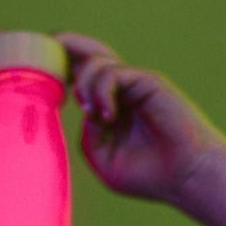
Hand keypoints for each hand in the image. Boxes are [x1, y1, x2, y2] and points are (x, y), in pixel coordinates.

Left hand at [56, 33, 225, 204]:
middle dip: (61, 48)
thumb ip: (86, 134)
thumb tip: (81, 108)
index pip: (76, 78)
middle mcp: (118, 92)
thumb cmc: (148, 175)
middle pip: (84, 54)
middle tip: (47, 58)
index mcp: (106, 108)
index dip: (55, 71)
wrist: (186, 177)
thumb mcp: (103, 159)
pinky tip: (107, 116)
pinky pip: (113, 72)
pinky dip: (102, 91)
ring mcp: (133, 85)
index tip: (39, 85)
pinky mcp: (147, 82)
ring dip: (85, 85)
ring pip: (95, 62)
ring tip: (94, 113)